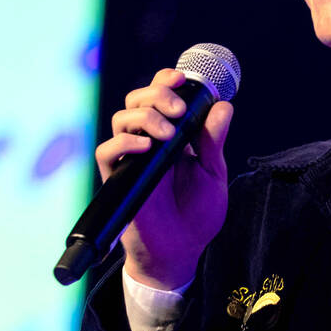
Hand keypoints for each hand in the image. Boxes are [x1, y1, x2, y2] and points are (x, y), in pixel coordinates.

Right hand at [94, 68, 233, 290]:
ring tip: (167, 133)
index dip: (165, 80)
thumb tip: (223, 106)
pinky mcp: (118, 179)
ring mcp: (131, 159)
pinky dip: (124, 142)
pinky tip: (147, 146)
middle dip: (156, 94)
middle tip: (178, 110)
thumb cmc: (197, 215)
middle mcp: (148, 142)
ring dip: (145, 116)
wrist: (181, 252)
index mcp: (172, 136)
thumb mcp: (213, 174)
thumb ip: (213, 141)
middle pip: (137, 99)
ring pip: (121, 118)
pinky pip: (107, 151)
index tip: (180, 78)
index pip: (159, 96)